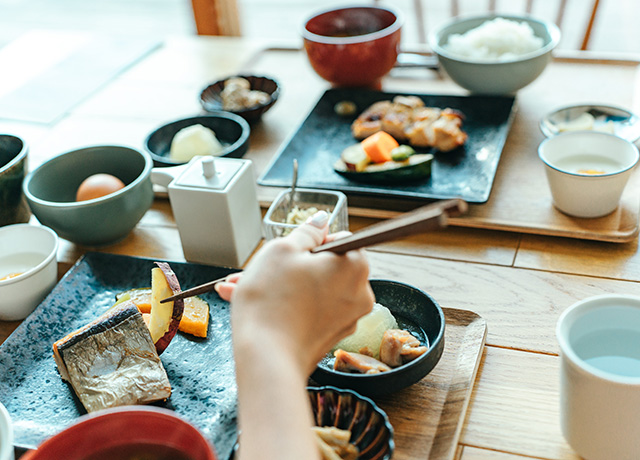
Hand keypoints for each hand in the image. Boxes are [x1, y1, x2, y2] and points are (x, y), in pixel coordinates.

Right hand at [223, 212, 373, 373]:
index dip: (310, 242)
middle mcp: (359, 293)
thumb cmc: (273, 302)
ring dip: (281, 286)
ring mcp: (346, 318)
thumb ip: (306, 231)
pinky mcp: (329, 337)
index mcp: (354, 265)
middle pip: (324, 267)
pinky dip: (287, 306)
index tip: (290, 251)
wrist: (266, 360)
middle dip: (289, 266)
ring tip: (242, 288)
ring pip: (311, 290)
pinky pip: (309, 311)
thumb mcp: (282, 250)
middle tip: (259, 269)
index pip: (339, 240)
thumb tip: (321, 221)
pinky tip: (257, 306)